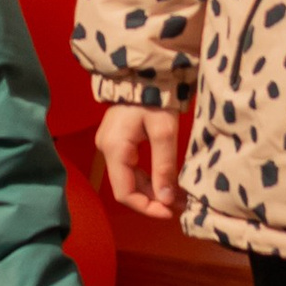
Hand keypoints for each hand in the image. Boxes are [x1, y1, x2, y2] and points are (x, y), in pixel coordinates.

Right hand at [98, 102, 183, 217]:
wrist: (143, 71)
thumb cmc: (154, 99)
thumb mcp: (164, 132)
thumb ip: (164, 167)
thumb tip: (166, 200)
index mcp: (114, 150)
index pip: (125, 193)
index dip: (146, 208)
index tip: (169, 213)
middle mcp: (106, 150)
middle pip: (127, 187)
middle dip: (153, 199)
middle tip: (179, 204)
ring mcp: (110, 144)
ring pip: (130, 178)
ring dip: (152, 189)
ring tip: (177, 196)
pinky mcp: (117, 140)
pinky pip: (131, 166)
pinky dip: (148, 176)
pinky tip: (166, 181)